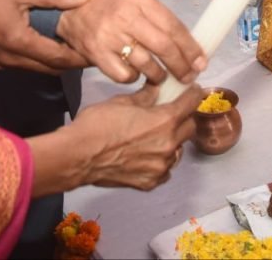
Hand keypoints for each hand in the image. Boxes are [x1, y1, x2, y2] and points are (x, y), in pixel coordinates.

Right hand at [0, 0, 89, 73]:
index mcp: (20, 42)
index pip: (58, 58)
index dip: (79, 57)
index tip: (97, 52)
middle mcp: (13, 60)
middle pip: (51, 69)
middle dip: (72, 62)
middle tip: (89, 50)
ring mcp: (4, 63)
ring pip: (39, 69)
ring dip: (57, 62)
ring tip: (74, 48)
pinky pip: (27, 66)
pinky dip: (42, 60)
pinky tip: (50, 46)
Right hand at [55, 0, 206, 85]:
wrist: (70, 10)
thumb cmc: (110, 7)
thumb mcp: (135, 2)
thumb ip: (158, 20)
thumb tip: (189, 46)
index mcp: (140, 0)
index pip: (173, 26)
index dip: (190, 48)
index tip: (201, 62)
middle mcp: (126, 17)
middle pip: (163, 47)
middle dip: (181, 66)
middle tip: (188, 77)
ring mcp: (110, 36)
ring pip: (146, 64)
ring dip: (159, 76)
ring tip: (162, 78)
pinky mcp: (97, 54)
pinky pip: (125, 75)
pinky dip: (134, 78)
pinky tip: (134, 73)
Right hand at [66, 83, 203, 188]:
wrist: (78, 155)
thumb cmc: (97, 125)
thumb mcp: (123, 101)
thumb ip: (146, 96)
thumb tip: (158, 88)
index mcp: (164, 121)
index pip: (191, 104)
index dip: (193, 95)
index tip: (192, 92)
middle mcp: (168, 145)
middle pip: (190, 128)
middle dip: (184, 118)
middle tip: (174, 112)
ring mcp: (160, 167)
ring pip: (178, 150)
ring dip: (172, 141)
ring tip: (155, 136)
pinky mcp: (150, 182)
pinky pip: (165, 169)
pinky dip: (161, 161)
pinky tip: (148, 154)